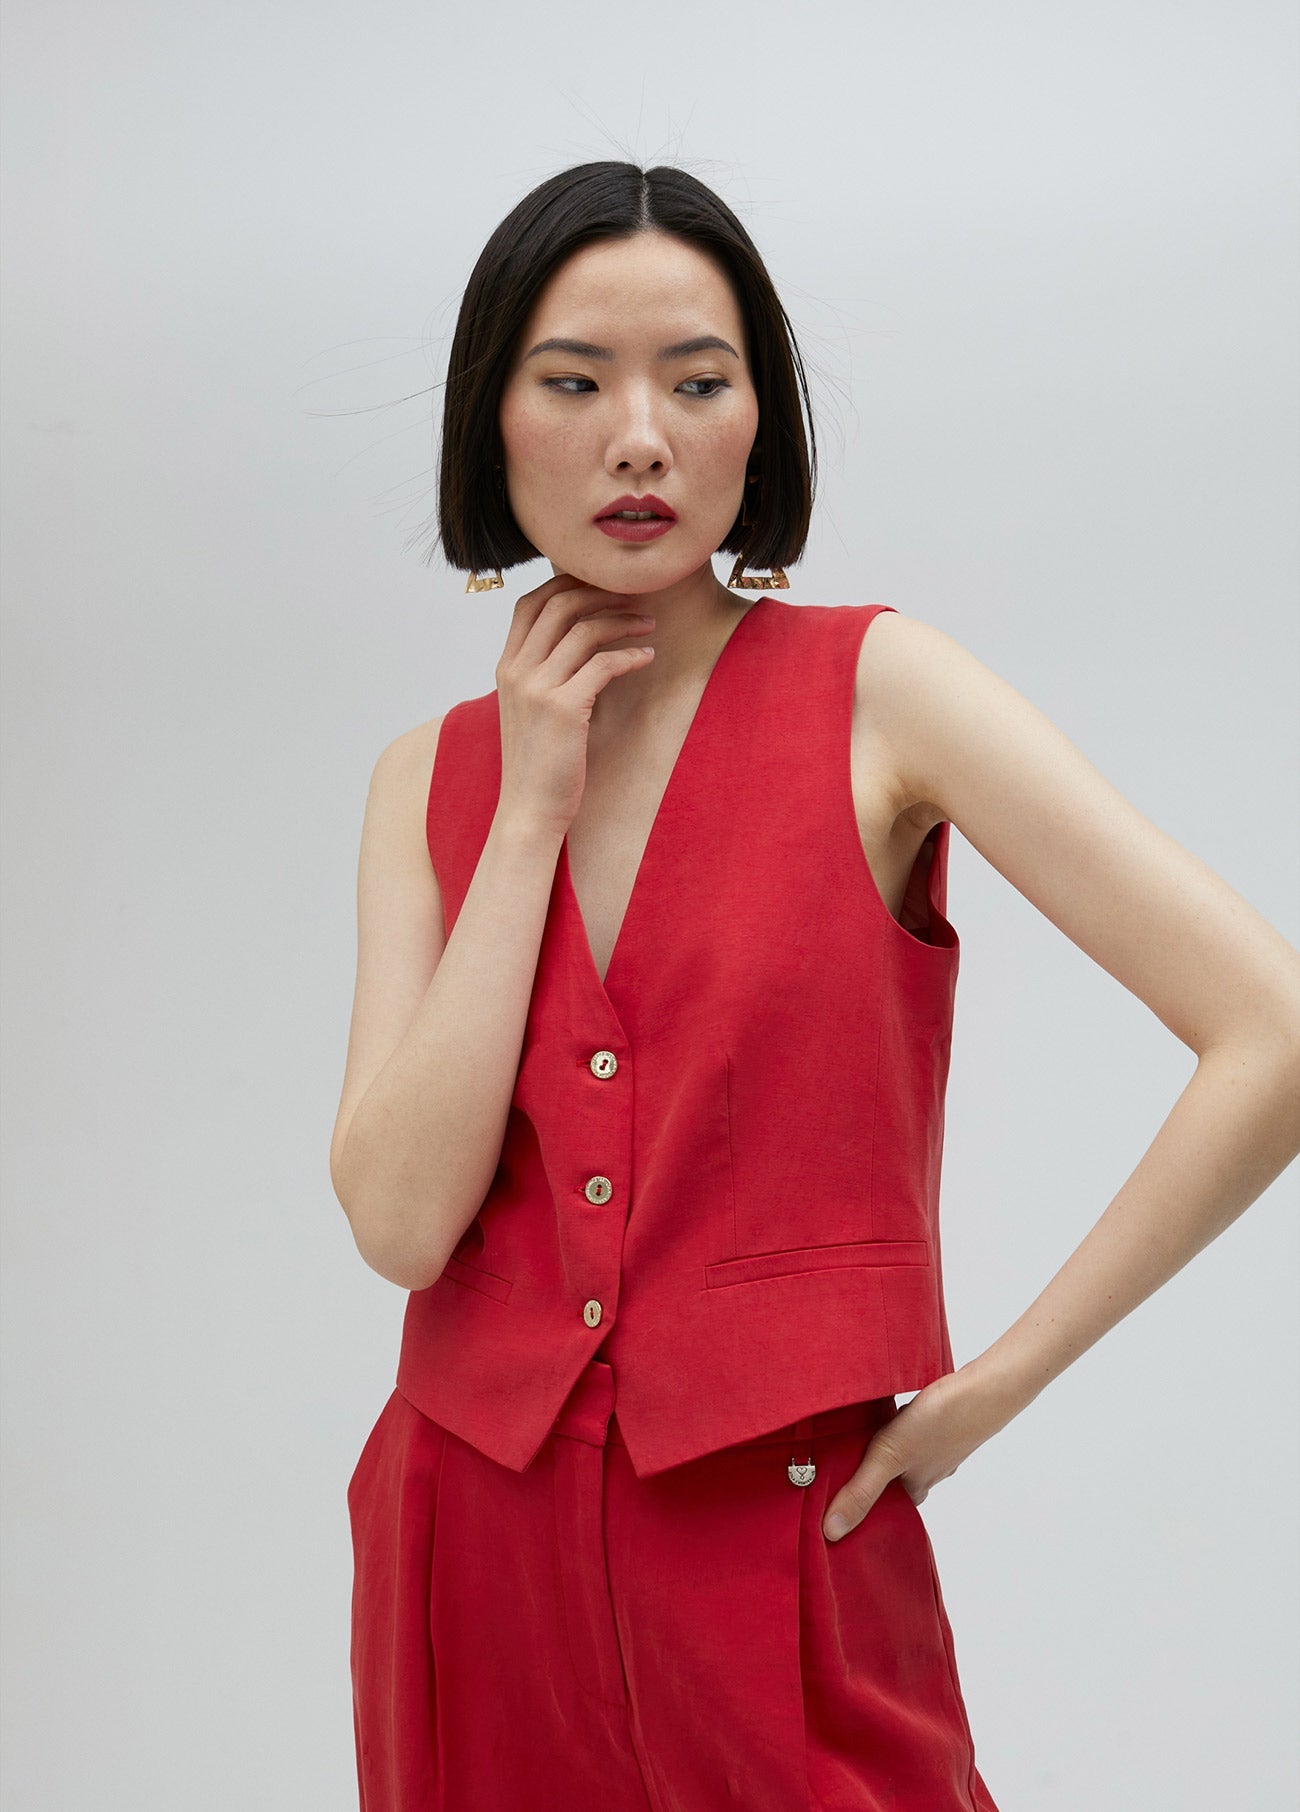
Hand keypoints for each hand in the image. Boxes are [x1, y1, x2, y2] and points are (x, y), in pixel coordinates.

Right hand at [494, 572, 656, 839]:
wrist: (528, 811)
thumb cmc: (539, 764)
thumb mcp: (530, 711)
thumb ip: (543, 675)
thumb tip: (576, 644)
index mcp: (506, 667)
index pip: (530, 603)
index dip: (566, 584)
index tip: (601, 585)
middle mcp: (517, 671)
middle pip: (559, 605)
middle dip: (601, 594)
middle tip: (634, 600)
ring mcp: (537, 688)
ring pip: (584, 629)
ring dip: (623, 620)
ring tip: (649, 625)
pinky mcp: (563, 708)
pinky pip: (604, 664)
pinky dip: (631, 654)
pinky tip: (647, 656)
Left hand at [821, 1362, 1019, 1541]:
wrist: (984, 1388)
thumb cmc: (940, 1422)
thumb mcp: (889, 1456)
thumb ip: (861, 1491)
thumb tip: (832, 1532)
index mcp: (916, 1489)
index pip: (884, 1511)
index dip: (859, 1509)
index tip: (830, 1506)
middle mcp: (928, 1473)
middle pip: (891, 1483)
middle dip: (867, 1475)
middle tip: (836, 1464)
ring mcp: (938, 1448)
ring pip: (902, 1457)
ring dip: (882, 1450)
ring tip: (855, 1438)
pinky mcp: (942, 1424)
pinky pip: (912, 1432)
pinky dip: (898, 1427)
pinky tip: (888, 1414)